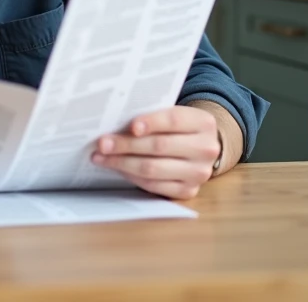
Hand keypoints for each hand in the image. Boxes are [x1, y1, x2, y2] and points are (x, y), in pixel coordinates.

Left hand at [90, 105, 220, 199]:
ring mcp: (198, 173)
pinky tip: (117, 168)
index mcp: (203, 123)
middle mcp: (206, 149)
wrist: (200, 148)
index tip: (130, 126)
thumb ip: (152, 116)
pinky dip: (132, 177)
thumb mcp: (174, 115)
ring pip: (153, 169)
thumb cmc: (178, 128)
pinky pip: (154, 186)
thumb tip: (115, 122)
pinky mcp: (188, 191)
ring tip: (101, 157)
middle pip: (160, 146)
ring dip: (122, 163)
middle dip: (126, 145)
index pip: (173, 120)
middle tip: (102, 143)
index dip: (151, 122)